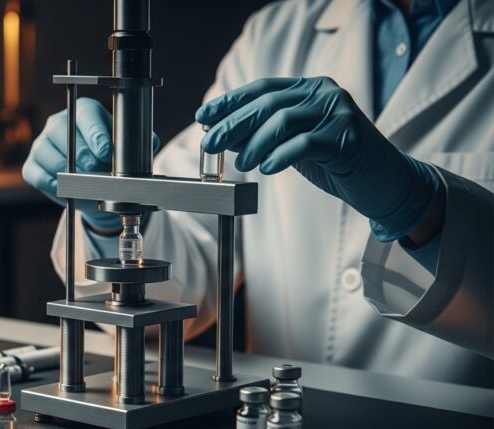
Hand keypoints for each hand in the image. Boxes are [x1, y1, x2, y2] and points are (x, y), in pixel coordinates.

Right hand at [22, 98, 159, 231]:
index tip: (105, 151)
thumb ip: (140, 143)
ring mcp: (42, 143)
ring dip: (68, 173)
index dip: (95, 133)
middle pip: (64, 134)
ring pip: (49, 155)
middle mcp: (59, 122)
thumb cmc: (112, 161)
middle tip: (97, 171)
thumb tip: (150, 142)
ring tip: (85, 182)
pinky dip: (52, 184)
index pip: (86, 115)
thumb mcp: (129, 150)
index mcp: (84, 111)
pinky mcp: (32, 165)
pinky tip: (67, 188)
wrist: (95, 186)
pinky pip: (37, 174)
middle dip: (83, 156)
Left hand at [196, 77, 439, 240]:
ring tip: (242, 164)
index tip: (204, 116)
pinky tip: (266, 168)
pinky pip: (304, 143)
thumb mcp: (294, 144)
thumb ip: (263, 135)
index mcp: (311, 88)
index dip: (230, 101)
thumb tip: (223, 134)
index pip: (262, 88)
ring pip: (283, 120)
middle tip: (210, 143)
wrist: (384, 181)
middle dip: (233, 123)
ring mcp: (338, 112)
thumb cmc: (337, 161)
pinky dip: (279, 155)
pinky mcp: (347, 137)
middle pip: (268, 103)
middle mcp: (325, 93)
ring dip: (254, 143)